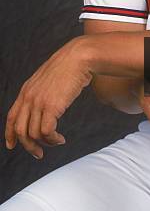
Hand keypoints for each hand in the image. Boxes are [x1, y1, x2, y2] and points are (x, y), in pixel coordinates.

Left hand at [5, 37, 92, 158]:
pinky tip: (60, 138)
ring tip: (57, 142)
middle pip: (20, 130)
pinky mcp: (51, 106)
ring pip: (33, 134)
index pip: (11, 117)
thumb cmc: (69, 67)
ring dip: (45, 143)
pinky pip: (46, 131)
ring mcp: (39, 102)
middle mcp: (29, 97)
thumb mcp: (48, 79)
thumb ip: (42, 92)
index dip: (10, 134)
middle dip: (28, 146)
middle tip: (39, 154)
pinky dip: (52, 139)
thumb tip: (45, 106)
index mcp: (26, 90)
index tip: (12, 145)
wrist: (78, 57)